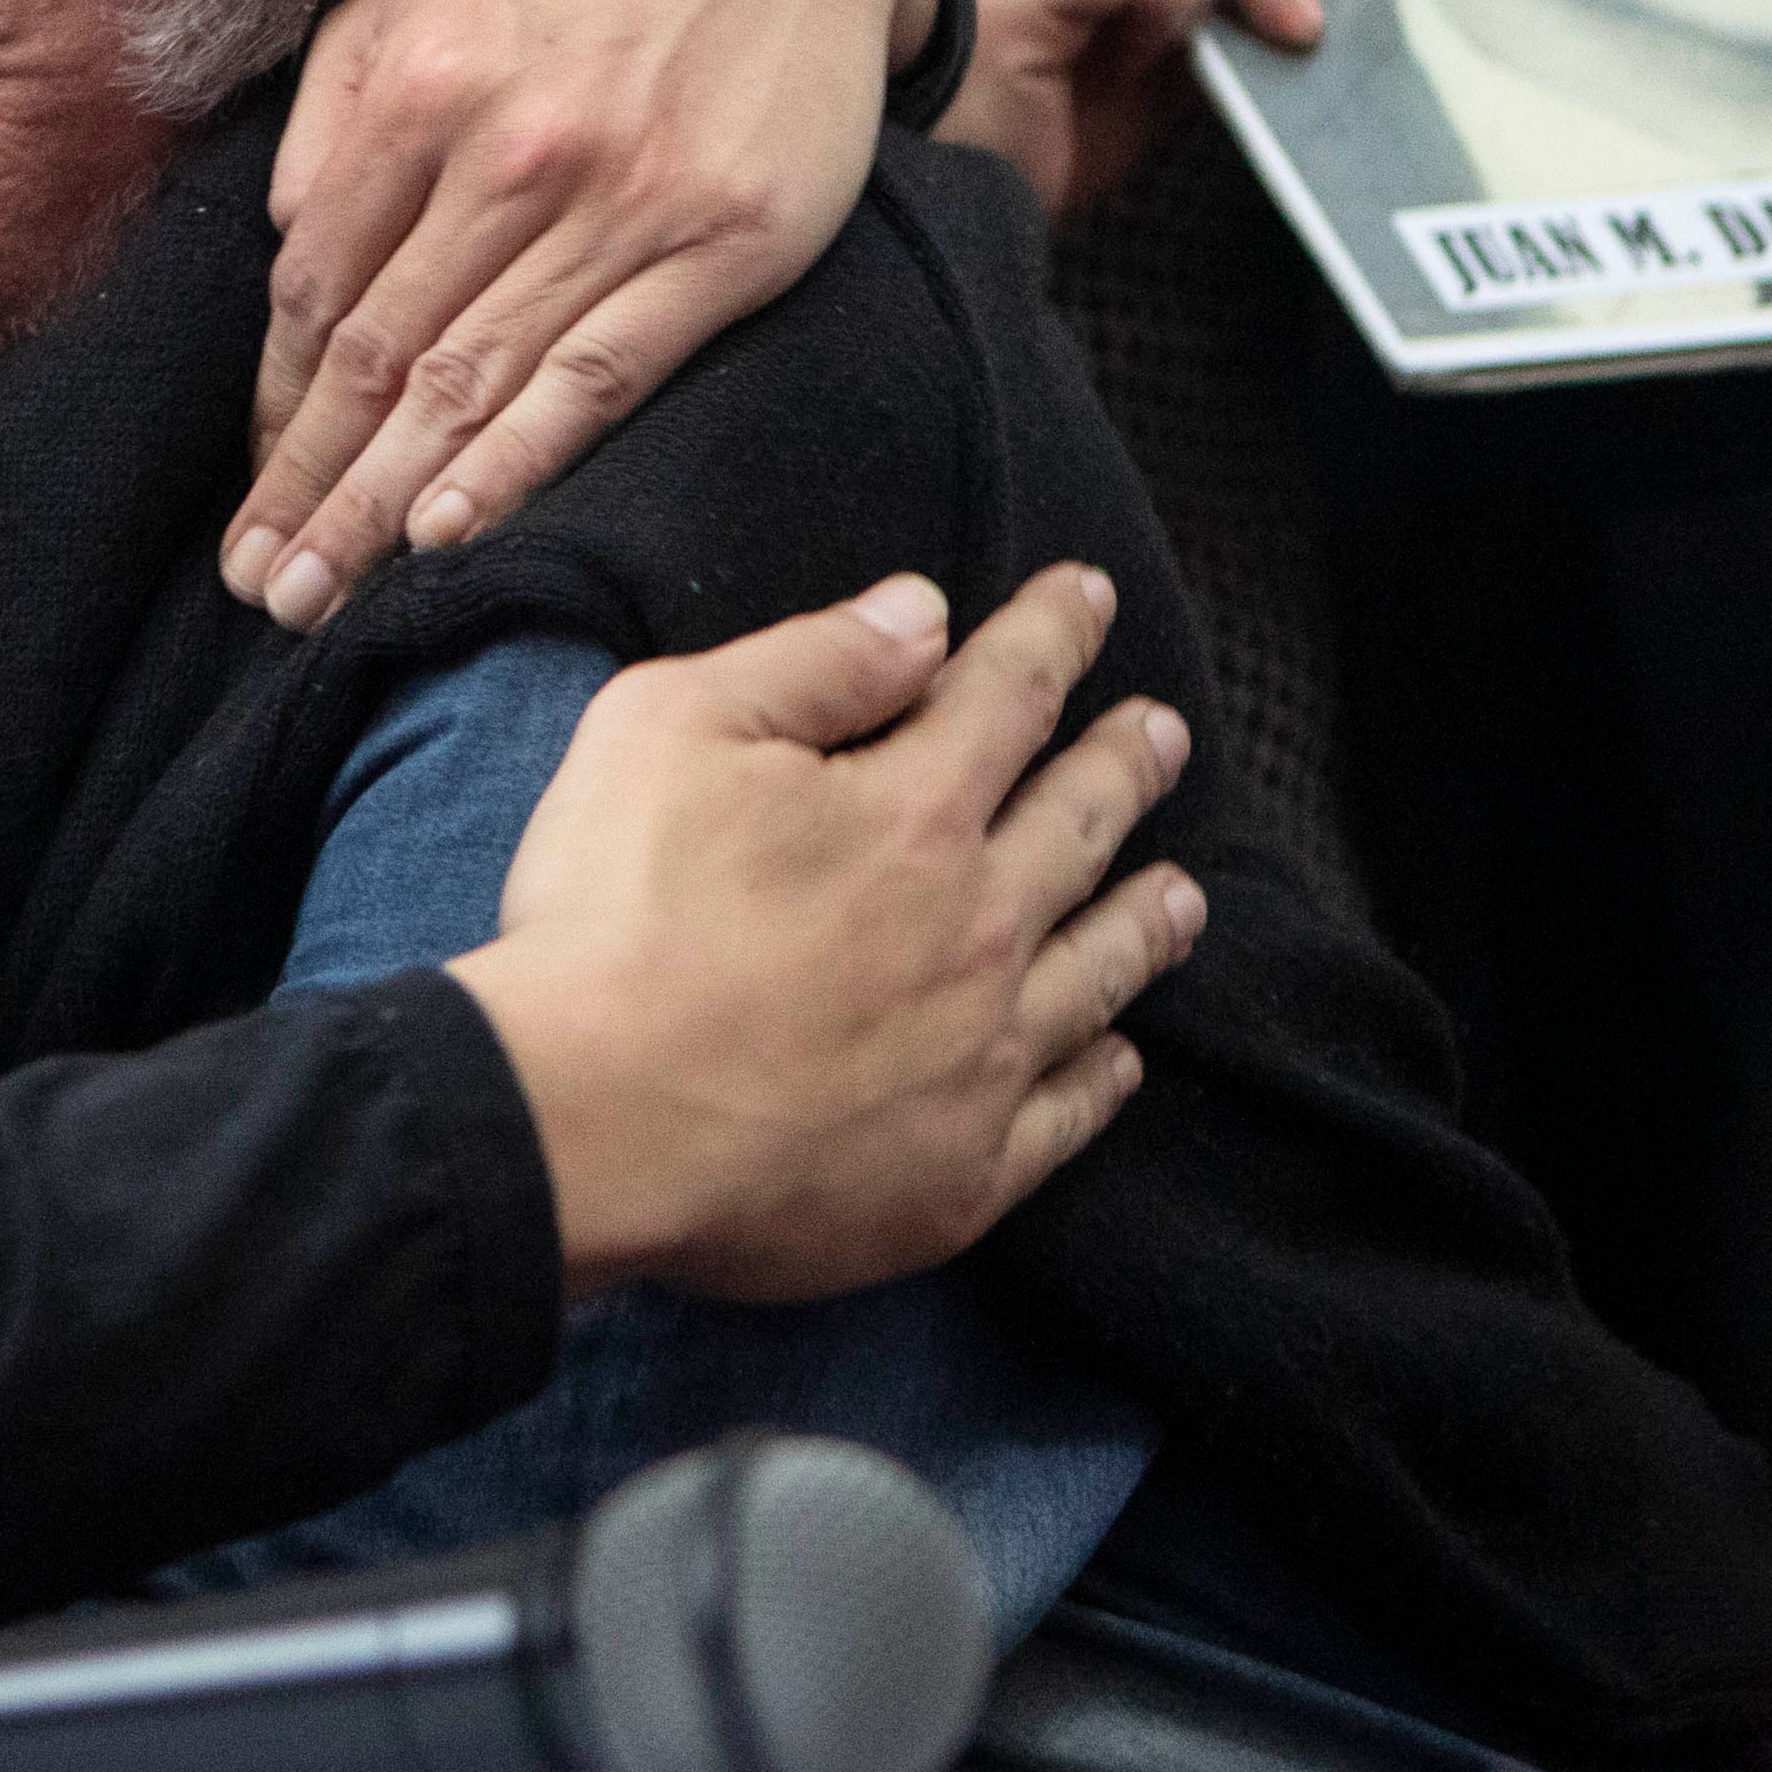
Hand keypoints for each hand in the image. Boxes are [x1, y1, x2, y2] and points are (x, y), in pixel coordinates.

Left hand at [230, 0, 934, 628]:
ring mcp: (624, 201)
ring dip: (384, 508)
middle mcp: (512, 147)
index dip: (271, 404)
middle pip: (376, 354)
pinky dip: (517, 463)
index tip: (245, 492)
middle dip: (306, 489)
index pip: (313, 284)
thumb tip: (292, 247)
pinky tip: (450, 533)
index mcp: (420, 80)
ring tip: (318, 599)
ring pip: (473, 383)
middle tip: (255, 591)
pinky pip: (598, 377)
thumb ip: (336, 112)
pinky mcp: (724, 245)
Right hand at [453, 565, 1201, 1303]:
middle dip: (1124, 766)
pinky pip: (1064, 1114)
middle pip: (1077, 827)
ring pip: (1098, 971)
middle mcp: (978, 930)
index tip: (1089, 595)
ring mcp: (979, 1059)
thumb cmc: (611, 913)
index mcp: (913, 813)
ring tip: (1182, 892)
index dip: (1052, 635)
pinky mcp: (959, 1176)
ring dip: (1144, 919)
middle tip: (1165, 732)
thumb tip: (921, 614)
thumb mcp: (672, 729)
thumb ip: (811, 663)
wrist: (588, 1126)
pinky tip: (1119, 1057)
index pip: (1007, 698)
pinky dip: (1102, 1076)